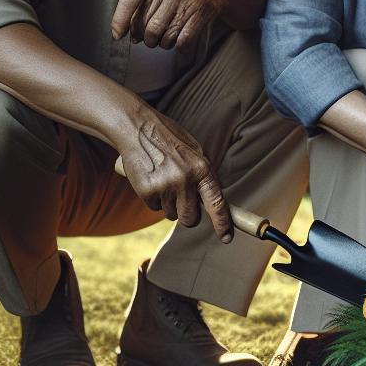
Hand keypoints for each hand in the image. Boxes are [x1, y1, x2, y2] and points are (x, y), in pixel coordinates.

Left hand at [111, 0, 229, 50]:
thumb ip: (138, 1)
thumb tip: (124, 32)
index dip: (120, 21)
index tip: (118, 35)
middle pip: (146, 24)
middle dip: (146, 37)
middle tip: (149, 37)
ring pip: (163, 35)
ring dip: (162, 43)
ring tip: (164, 38)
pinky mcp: (201, 10)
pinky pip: (182, 40)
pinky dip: (178, 47)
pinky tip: (178, 41)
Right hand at [113, 110, 231, 241]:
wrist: (138, 128)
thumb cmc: (169, 140)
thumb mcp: (194, 152)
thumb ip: (203, 176)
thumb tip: (211, 200)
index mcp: (202, 168)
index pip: (217, 203)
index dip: (223, 223)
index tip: (226, 238)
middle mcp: (186, 180)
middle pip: (191, 218)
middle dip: (187, 216)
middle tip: (181, 201)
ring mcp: (165, 187)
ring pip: (171, 214)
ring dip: (169, 204)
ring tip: (163, 180)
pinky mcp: (147, 191)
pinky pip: (154, 207)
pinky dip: (153, 198)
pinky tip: (151, 179)